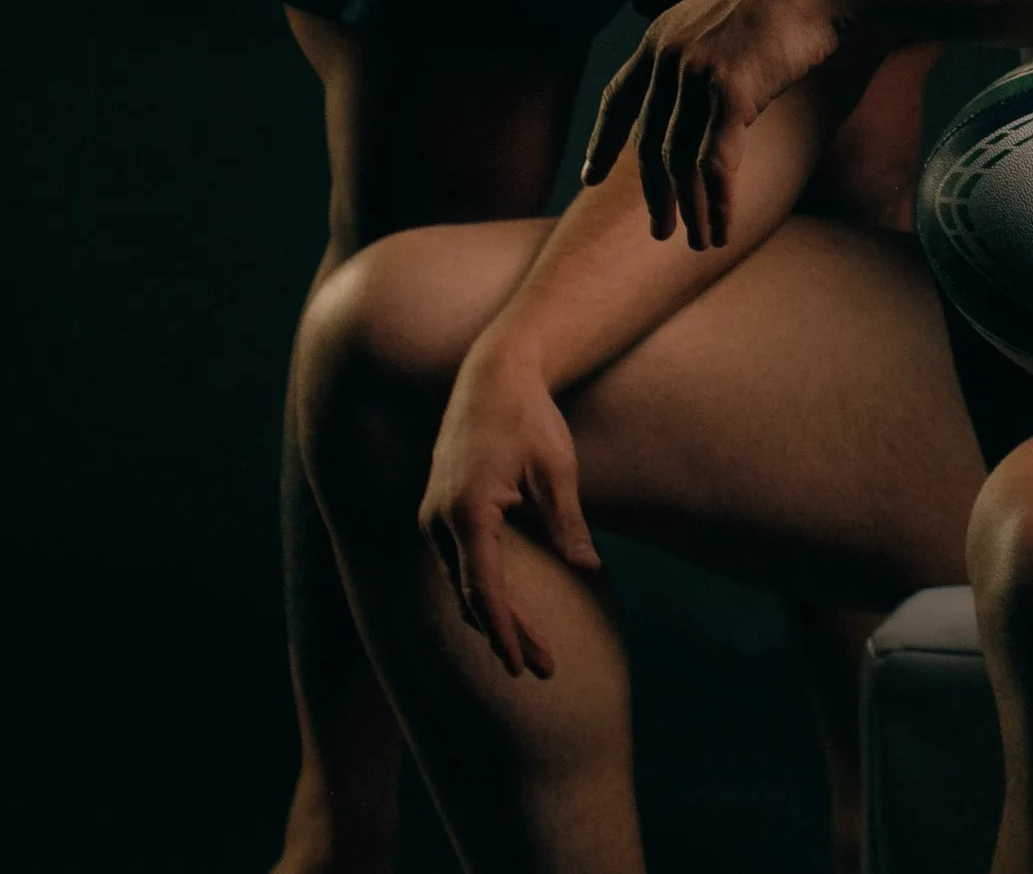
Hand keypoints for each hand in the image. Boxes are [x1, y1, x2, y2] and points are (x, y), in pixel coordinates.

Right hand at [419, 345, 601, 680]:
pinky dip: (483, 591)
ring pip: (464, 584)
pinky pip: (460, 565)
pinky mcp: (440, 514)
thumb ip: (566, 522)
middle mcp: (440, 520)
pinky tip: (507, 612)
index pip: (484, 588)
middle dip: (507, 634)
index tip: (522, 665)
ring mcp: (433, 518)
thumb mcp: (556, 469)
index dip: (504, 631)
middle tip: (543, 669)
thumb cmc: (528, 417)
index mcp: (467, 511)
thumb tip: (587, 567)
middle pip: (473, 595)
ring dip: (495, 617)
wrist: (493, 376)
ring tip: (534, 651)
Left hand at [583, 0, 845, 250]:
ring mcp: (695, 73)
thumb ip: (708, 54)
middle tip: (661, 232)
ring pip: (679, 162)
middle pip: (648, 143)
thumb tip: (710, 97)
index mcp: (662, 35)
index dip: (603, 142)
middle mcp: (668, 55)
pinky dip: (717, 203)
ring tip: (701, 242)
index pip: (618, 98)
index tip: (590, 179)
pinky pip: (714, 164)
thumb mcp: (729, 18)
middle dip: (654, 194)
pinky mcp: (729, 90)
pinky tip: (722, 229)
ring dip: (689, 210)